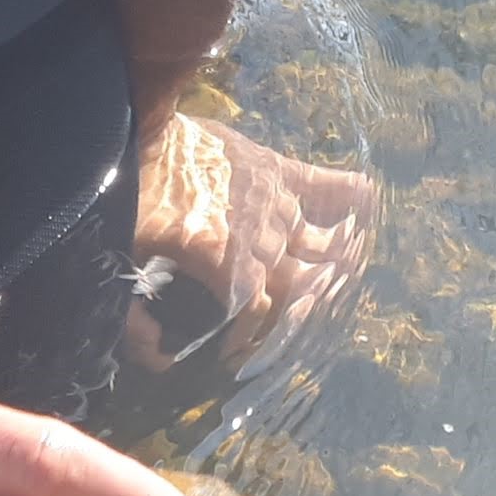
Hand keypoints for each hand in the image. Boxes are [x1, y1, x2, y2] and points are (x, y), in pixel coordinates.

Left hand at [128, 112, 374, 371]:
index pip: (256, 313)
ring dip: (332, 270)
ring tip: (335, 287)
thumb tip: (160, 362)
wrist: (137, 133)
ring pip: (321, 247)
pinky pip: (329, 185)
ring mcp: (275, 203)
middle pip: (300, 286)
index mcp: (225, 263)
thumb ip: (135, 322)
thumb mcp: (125, 265)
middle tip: (285, 326)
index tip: (233, 354)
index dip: (248, 338)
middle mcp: (262, 237)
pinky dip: (351, 197)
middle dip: (297, 312)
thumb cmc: (128, 202)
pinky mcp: (276, 170)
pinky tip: (370, 207)